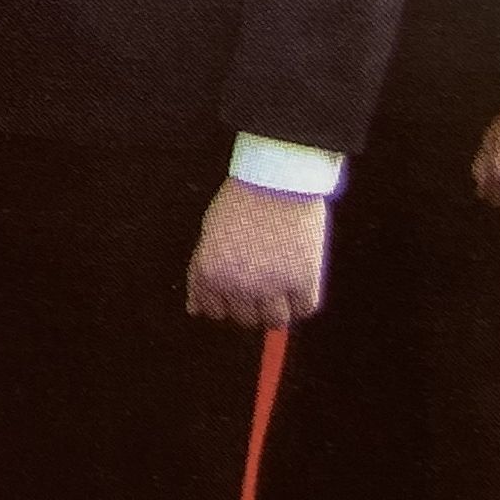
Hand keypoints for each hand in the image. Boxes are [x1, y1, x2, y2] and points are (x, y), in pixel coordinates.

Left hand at [187, 176, 327, 328]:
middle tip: (257, 279)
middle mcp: (238, 285)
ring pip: (274, 321)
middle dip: (248, 303)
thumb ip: (201, 274)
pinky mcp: (303, 282)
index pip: (213, 311)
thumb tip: (196, 309)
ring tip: (276, 284)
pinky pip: (303, 309)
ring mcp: (272, 286)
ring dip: (273, 309)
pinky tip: (296, 282)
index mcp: (210, 273)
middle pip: (244, 318)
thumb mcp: (208, 235)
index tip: (233, 285)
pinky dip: (300, 301)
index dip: (223, 299)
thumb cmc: (239, 202)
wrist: (276, 178)